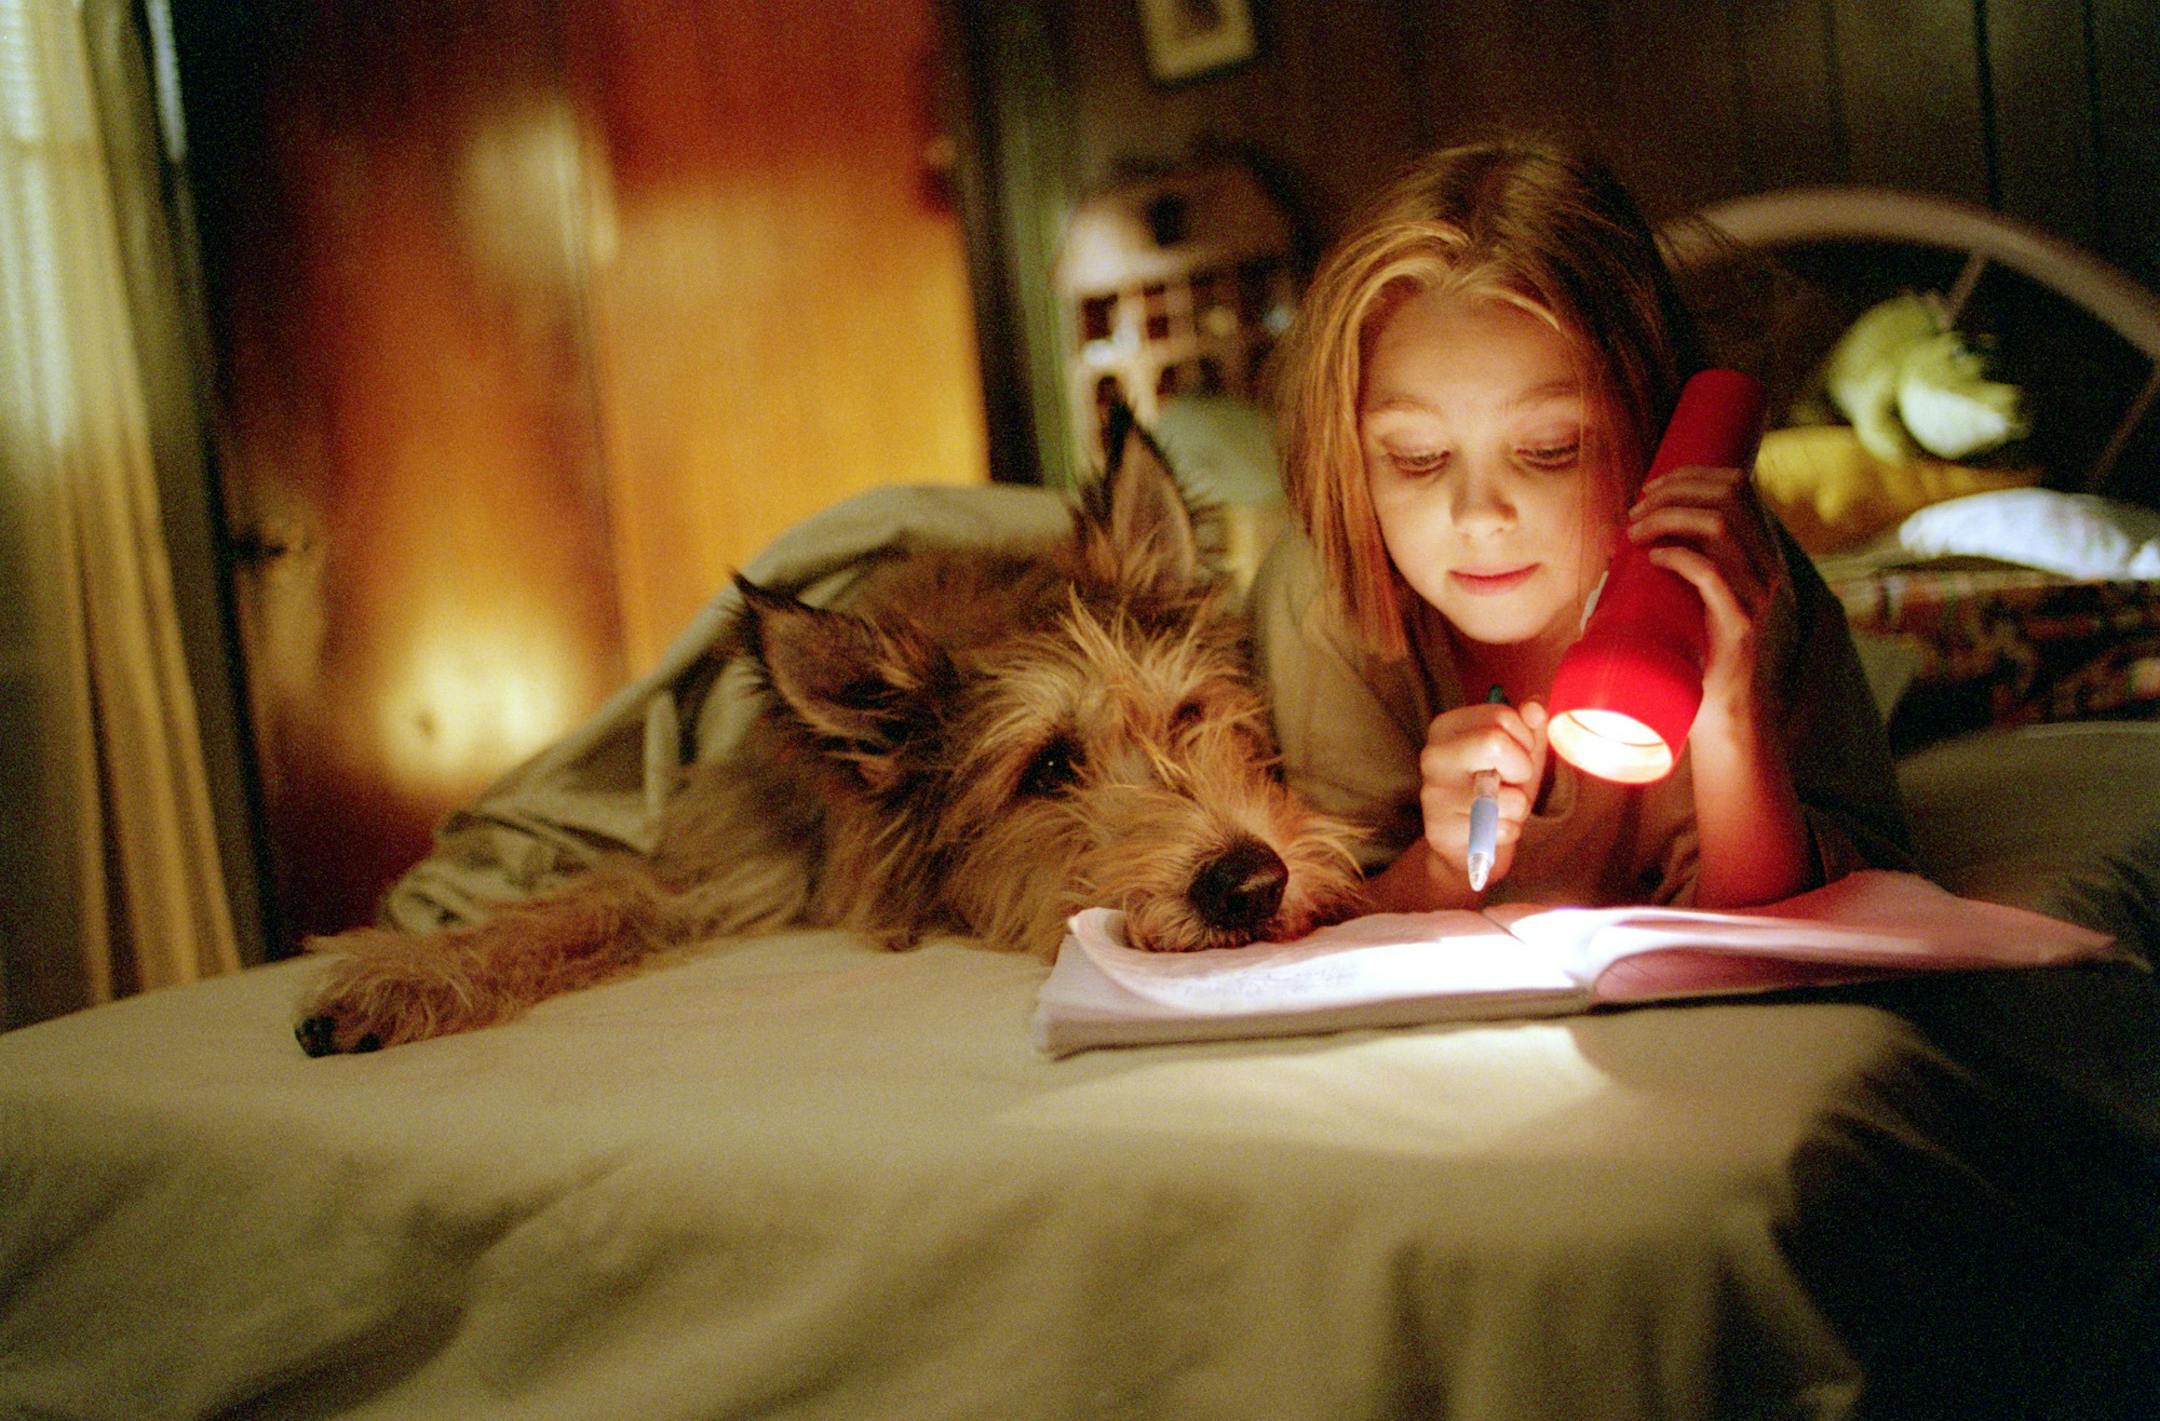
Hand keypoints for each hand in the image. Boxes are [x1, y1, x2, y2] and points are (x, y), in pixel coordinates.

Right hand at [1417, 698, 1548, 890]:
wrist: (1469, 844)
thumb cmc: (1497, 791)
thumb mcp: (1519, 754)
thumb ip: (1531, 728)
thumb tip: (1534, 707)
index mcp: (1448, 727)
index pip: (1502, 715)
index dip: (1523, 739)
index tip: (1513, 757)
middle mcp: (1433, 754)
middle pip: (1495, 742)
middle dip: (1520, 767)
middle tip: (1510, 782)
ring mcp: (1434, 792)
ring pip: (1506, 793)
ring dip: (1518, 806)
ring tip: (1501, 809)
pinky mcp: (1441, 829)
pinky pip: (1500, 827)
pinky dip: (1508, 831)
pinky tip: (1490, 829)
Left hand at [1626, 463, 1791, 731]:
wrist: (1722, 712)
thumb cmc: (1696, 651)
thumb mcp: (1688, 596)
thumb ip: (1672, 562)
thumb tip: (1617, 535)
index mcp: (1759, 552)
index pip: (1738, 485)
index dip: (1691, 475)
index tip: (1651, 488)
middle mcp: (1766, 566)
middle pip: (1728, 495)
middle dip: (1673, 491)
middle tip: (1635, 510)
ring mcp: (1758, 594)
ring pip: (1718, 526)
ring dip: (1667, 518)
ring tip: (1634, 532)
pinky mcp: (1740, 623)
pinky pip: (1710, 573)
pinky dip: (1675, 556)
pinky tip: (1651, 559)